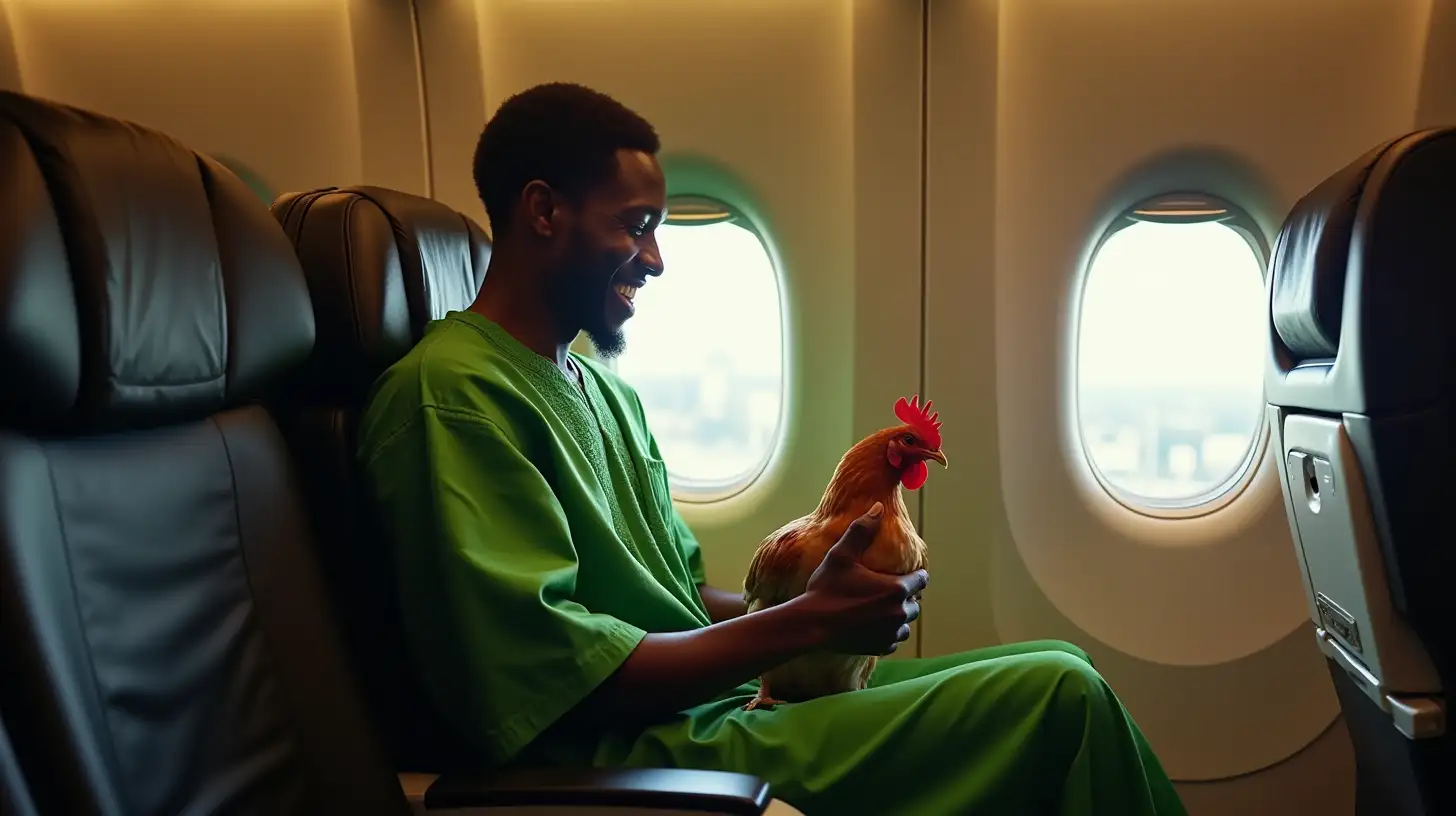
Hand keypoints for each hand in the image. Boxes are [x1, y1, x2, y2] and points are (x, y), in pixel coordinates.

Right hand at [799, 502, 928, 655]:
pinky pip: (894, 638)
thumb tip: (878, 507)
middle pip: (914, 602)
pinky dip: (887, 632)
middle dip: (904, 595)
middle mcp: (899, 613)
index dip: (913, 574)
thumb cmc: (827, 588)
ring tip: (880, 608)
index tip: (901, 573)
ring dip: (897, 615)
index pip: (921, 579)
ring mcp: (891, 633)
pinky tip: (872, 624)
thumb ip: (862, 530)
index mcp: (896, 589)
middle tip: (884, 589)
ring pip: (905, 622)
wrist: (811, 625)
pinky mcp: (882, 647)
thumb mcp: (841, 555)